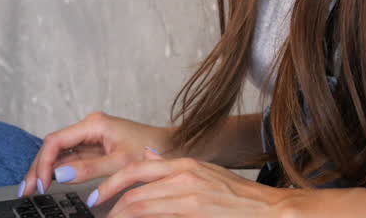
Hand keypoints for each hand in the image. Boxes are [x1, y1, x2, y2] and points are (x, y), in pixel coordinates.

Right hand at [19, 111, 173, 196]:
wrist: (171, 147)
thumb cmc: (151, 149)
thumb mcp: (121, 162)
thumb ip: (89, 168)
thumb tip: (60, 175)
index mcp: (95, 124)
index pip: (57, 140)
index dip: (44, 163)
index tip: (40, 184)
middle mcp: (90, 127)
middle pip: (53, 146)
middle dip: (38, 168)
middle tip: (26, 192)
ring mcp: (91, 137)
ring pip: (59, 153)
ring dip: (44, 171)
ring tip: (30, 191)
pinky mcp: (94, 147)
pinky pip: (69, 158)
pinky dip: (57, 171)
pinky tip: (47, 185)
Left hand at [89, 147, 300, 217]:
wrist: (268, 209)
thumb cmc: (240, 197)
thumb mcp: (206, 173)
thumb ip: (176, 166)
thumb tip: (150, 154)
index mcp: (185, 164)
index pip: (136, 168)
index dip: (111, 184)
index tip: (97, 197)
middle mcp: (184, 175)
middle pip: (133, 191)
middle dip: (110, 206)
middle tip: (100, 215)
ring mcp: (188, 195)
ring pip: (139, 206)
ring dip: (121, 216)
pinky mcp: (193, 211)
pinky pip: (155, 215)